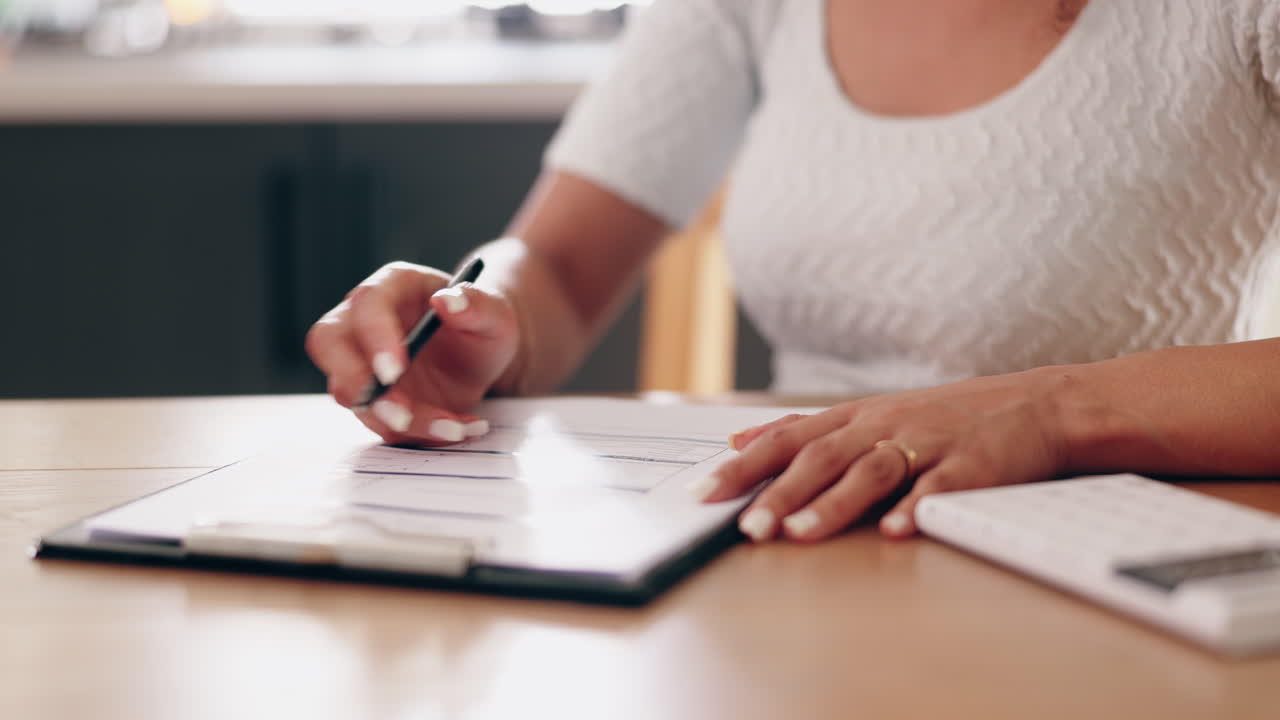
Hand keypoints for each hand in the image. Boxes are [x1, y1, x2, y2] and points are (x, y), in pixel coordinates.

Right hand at [305, 261, 517, 444]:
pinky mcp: (370, 395)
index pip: (367, 304)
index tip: (394, 371)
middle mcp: (365, 320)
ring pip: (351, 393)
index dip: (374, 337)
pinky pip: (377, 420)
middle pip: (327, 343)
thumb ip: (477, 305)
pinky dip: (415, 433)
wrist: (482, 356)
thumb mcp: (494, 313)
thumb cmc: (481, 324)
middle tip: (399, 413)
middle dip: (356, 383)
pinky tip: (456, 428)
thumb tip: (447, 300)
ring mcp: (361, 360)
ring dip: (396, 420)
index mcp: (393, 286)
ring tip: (452, 427)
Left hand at [693, 369, 1083, 540]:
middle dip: (780, 492)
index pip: (786, 439)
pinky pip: (938, 488)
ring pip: (871, 471)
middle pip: (822, 456)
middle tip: (747, 526)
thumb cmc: (943, 417)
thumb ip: (804, 429)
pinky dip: (915, 509)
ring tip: (800, 533)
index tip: (703, 492)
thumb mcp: (869, 413)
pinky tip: (895, 532)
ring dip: (833, 504)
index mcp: (855, 417)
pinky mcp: (970, 466)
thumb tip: (739, 440)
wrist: (1035, 405)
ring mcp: (926, 443)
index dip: (744, 466)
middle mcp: (883, 426)